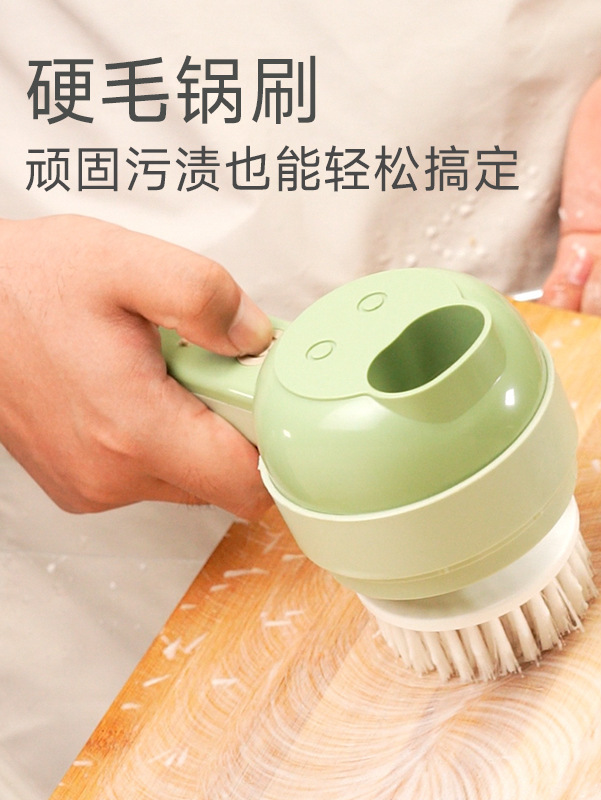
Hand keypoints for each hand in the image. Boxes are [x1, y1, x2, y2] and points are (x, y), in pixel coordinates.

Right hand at [0, 215, 273, 518]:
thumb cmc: (25, 284)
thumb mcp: (125, 261)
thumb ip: (205, 296)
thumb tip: (257, 338)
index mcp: (133, 430)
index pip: (248, 485)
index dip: (278, 443)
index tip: (269, 398)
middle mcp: (113, 475)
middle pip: (225, 479)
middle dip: (236, 424)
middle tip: (211, 365)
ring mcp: (95, 485)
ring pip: (193, 477)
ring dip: (199, 429)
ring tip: (167, 370)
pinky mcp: (84, 483)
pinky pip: (155, 472)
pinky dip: (166, 436)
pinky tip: (141, 388)